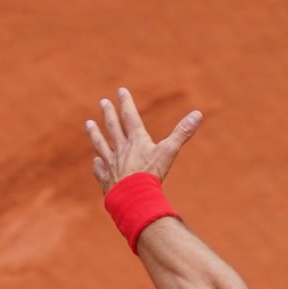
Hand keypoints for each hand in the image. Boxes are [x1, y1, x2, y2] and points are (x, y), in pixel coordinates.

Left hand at [87, 86, 202, 189]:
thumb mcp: (169, 151)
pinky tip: (96, 160)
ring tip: (88, 123)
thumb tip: (198, 114)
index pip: (130, 116)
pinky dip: (97, 164)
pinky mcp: (107, 179)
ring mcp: (111, 164)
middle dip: (108, 113)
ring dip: (95, 133)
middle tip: (103, 102)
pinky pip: (100, 169)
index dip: (126, 103)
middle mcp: (121, 149)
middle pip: (113, 127)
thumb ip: (182, 132)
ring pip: (101, 145)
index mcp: (136, 140)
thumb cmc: (151, 174)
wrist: (132, 197)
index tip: (120, 91)